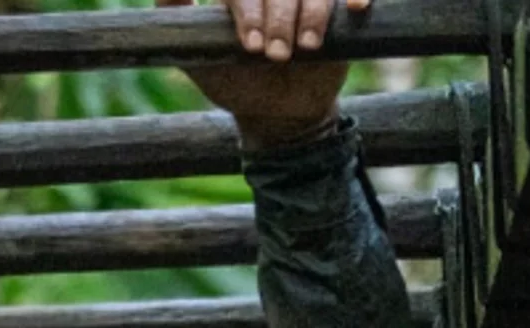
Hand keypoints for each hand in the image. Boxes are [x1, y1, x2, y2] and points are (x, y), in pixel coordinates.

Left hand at [161, 0, 363, 149]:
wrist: (276, 114)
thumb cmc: (233, 81)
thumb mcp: (195, 54)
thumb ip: (173, 17)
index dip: (248, 9)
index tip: (249, 45)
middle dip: (277, 17)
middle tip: (273, 55)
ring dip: (309, 14)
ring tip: (302, 50)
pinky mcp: (339, 5)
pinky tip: (355, 9)